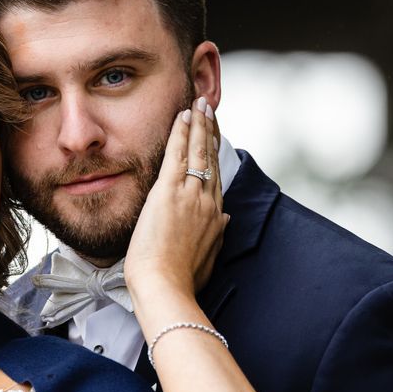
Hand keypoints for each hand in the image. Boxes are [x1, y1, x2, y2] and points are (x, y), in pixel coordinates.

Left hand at [123, 96, 227, 311]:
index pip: (216, 179)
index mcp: (215, 219)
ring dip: (199, 123)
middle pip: (211, 159)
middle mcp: (208, 202)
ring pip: (198, 150)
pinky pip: (178, 153)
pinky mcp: (169, 191)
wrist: (167, 287)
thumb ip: (216, 236)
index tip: (214, 139)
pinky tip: (183, 115)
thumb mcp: (207, 258)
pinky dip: (181, 132)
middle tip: (209, 109)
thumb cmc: (181, 281)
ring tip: (198, 103)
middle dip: (210, 131)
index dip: (215, 155)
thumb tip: (225, 221)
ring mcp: (190, 194)